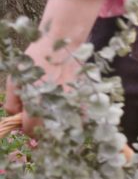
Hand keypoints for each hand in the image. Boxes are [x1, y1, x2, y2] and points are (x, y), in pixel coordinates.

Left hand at [4, 0, 108, 133]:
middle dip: (41, 126)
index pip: (29, 130)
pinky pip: (78, 118)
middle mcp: (54, 110)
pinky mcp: (83, 102)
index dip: (25, 126)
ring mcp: (71, 107)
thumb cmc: (35, 60)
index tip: (26, 119)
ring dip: (57, 123)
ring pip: (63, 127)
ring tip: (53, 109)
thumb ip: (12, 102)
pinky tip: (67, 105)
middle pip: (46, 133)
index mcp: (36, 106)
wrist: (61, 45)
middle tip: (39, 113)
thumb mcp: (15, 78)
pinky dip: (72, 116)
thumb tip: (16, 116)